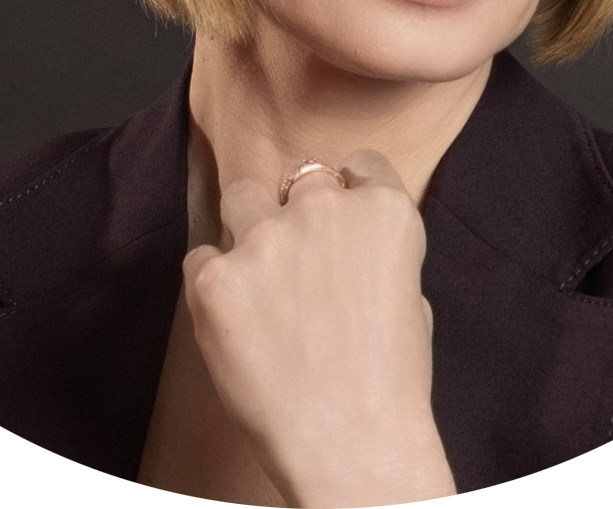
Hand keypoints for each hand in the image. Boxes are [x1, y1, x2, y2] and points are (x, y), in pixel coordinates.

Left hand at [183, 150, 455, 506]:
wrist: (352, 447)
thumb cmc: (392, 387)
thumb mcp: (413, 301)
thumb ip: (380, 255)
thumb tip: (352, 252)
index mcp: (383, 210)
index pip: (360, 164)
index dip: (350, 191)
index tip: (341, 219)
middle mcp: (322, 207)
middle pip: (300, 176)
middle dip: (298, 210)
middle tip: (299, 261)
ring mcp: (263, 238)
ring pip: (240, 196)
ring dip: (247, 227)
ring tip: (256, 279)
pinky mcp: (214, 277)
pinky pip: (199, 257)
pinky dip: (212, 283)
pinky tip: (233, 321)